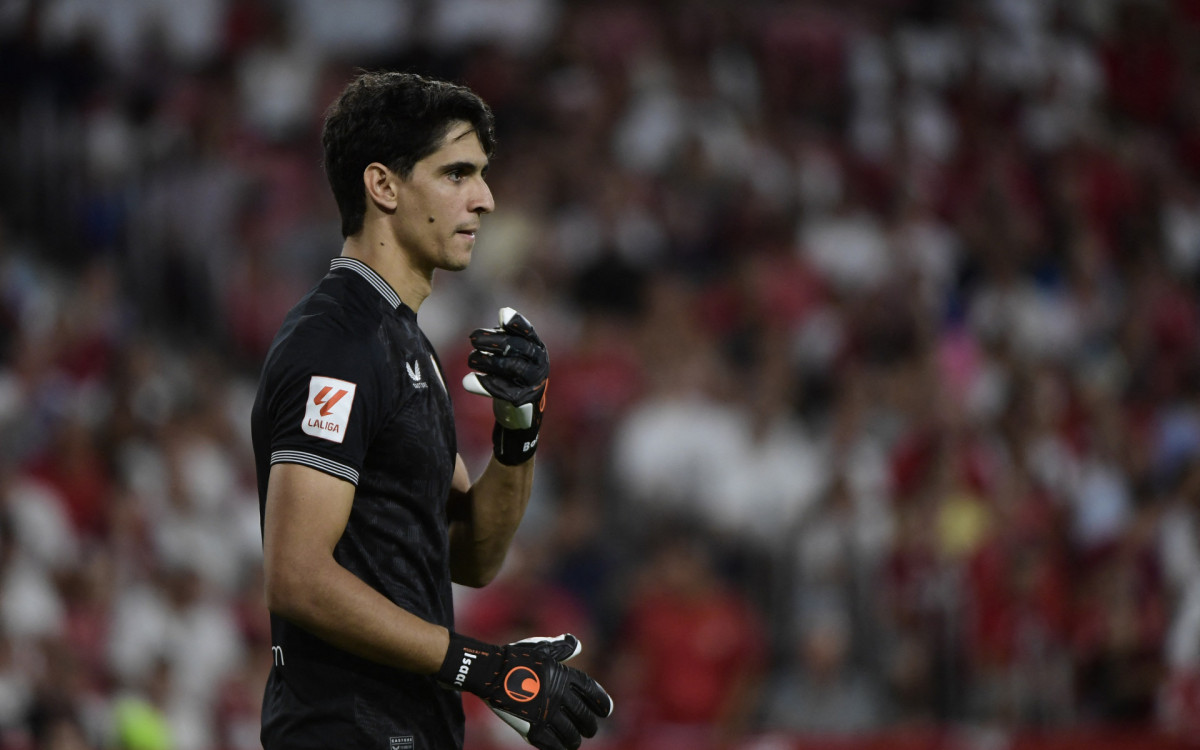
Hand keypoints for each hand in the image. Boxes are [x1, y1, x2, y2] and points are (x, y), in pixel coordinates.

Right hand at [438, 633, 612, 749]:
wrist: (490, 672)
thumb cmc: (516, 657)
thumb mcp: (542, 648)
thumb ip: (562, 648)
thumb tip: (578, 644)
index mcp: (564, 676)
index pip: (592, 692)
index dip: (602, 703)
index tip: (606, 711)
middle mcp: (559, 696)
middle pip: (584, 716)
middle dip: (590, 726)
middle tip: (590, 730)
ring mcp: (546, 713)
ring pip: (570, 734)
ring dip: (575, 740)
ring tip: (575, 742)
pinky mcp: (532, 728)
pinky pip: (552, 744)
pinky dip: (559, 748)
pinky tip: (561, 748)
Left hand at [463, 307, 548, 464]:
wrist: (520, 414)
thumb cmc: (511, 376)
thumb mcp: (510, 354)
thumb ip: (505, 336)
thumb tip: (503, 313)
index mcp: (537, 348)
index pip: (529, 332)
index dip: (517, 323)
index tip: (501, 315)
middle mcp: (539, 364)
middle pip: (518, 348)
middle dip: (494, 341)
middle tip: (472, 339)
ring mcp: (533, 383)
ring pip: (512, 368)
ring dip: (488, 361)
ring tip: (471, 359)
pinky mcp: (523, 400)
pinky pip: (505, 391)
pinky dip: (486, 385)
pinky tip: (469, 381)